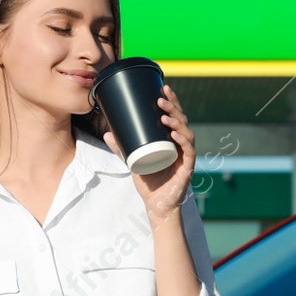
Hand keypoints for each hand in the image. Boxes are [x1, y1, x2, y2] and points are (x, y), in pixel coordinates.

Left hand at [103, 83, 193, 224]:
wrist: (157, 207)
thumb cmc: (149, 184)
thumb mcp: (132, 162)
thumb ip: (122, 148)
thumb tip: (107, 134)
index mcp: (172, 141)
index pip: (175, 116)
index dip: (172, 101)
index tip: (163, 88)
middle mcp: (182, 146)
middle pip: (182, 120)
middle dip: (173, 106)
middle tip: (161, 97)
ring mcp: (186, 156)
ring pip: (186, 132)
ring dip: (176, 121)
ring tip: (164, 114)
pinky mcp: (188, 167)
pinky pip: (188, 150)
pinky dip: (183, 140)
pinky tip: (175, 133)